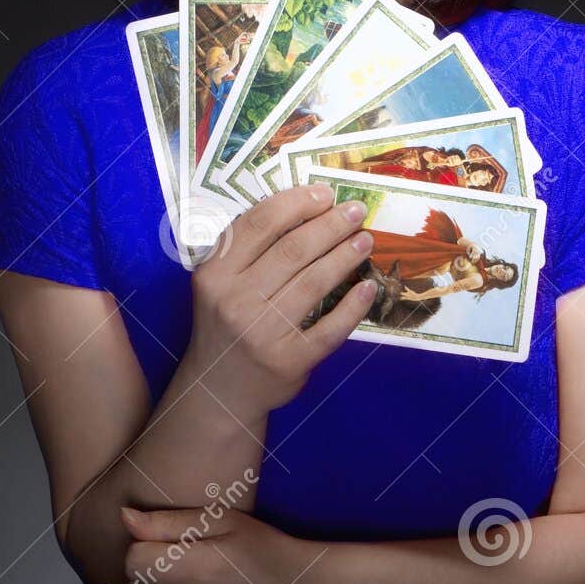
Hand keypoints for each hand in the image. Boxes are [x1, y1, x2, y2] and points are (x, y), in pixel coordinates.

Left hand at [120, 504, 320, 583]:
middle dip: (146, 569)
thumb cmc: (266, 548)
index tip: (167, 539)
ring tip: (185, 578)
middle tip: (175, 556)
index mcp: (198, 569)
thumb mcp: (224, 520)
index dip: (145, 544)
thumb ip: (170, 521)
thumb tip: (126, 518)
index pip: (133, 559)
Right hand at [184, 183, 374, 416]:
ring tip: (365, 239)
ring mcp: (263, 333)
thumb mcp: (218, 283)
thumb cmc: (225, 324)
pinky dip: (353, 306)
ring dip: (345, 256)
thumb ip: (248, 249)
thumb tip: (305, 209)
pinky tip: (368, 287)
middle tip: (355, 211)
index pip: (260, 224)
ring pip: (314, 282)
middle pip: (293, 249)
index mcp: (216, 274)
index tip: (325, 193)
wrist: (218, 390)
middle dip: (330, 224)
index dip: (297, 203)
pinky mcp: (289, 361)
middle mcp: (236, 301)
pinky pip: (330, 328)